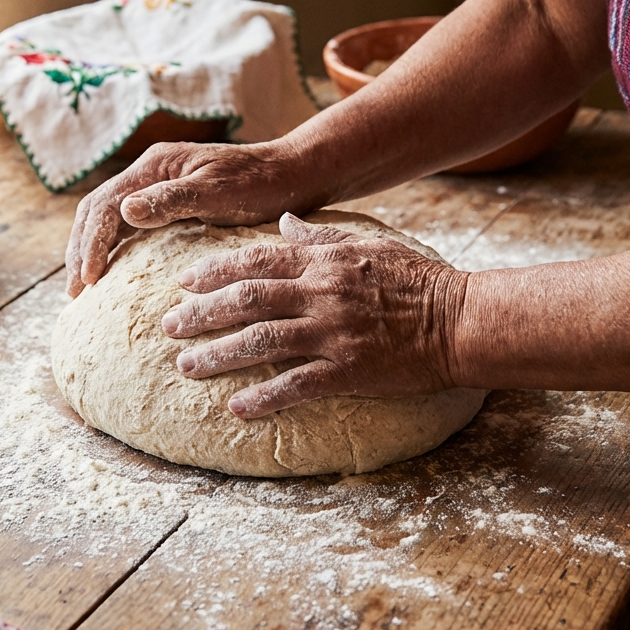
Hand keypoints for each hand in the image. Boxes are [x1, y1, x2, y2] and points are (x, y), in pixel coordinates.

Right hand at [66, 139, 320, 296]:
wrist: (292, 174)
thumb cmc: (261, 184)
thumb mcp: (219, 192)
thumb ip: (172, 200)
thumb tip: (125, 211)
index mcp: (156, 166)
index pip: (106, 205)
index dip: (91, 244)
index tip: (88, 280)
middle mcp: (151, 172)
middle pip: (97, 209)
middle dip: (80, 249)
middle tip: (74, 292)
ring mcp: (158, 186)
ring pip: (108, 216)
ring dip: (90, 249)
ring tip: (83, 286)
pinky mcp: (170, 201)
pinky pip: (128, 224)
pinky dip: (111, 247)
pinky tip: (111, 271)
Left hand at [160, 213, 467, 417]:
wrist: (461, 320)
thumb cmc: (416, 280)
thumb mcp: (368, 245)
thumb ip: (320, 237)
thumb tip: (283, 221)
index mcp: (323, 262)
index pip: (255, 262)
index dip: (213, 272)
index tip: (182, 282)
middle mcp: (321, 294)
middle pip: (246, 300)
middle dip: (201, 313)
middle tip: (168, 327)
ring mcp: (333, 333)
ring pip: (261, 341)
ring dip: (218, 354)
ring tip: (186, 366)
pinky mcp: (349, 370)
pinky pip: (297, 384)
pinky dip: (264, 397)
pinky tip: (236, 408)